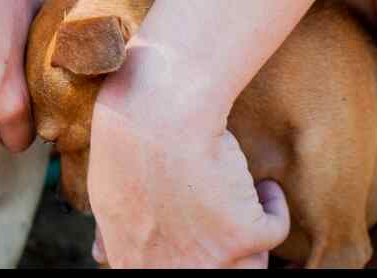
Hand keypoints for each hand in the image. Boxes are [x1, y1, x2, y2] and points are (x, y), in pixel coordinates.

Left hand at [87, 52, 290, 266]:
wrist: (158, 115)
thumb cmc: (126, 145)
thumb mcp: (103, 199)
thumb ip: (111, 237)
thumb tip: (102, 255)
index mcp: (136, 266)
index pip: (173, 273)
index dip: (192, 254)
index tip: (202, 233)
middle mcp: (174, 271)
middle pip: (217, 271)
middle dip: (224, 250)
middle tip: (225, 219)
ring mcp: (210, 261)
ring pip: (251, 262)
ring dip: (253, 234)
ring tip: (245, 199)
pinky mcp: (243, 238)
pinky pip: (274, 231)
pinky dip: (273, 206)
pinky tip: (263, 184)